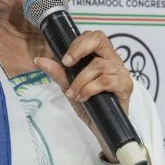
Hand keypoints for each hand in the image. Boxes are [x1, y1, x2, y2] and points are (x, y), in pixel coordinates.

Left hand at [36, 30, 132, 152]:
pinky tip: (83, 98)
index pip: (93, 36)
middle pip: (100, 39)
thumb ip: (58, 73)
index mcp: (101, 56)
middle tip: (67, 64)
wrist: (103, 128)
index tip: (64, 60)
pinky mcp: (125, 85)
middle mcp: (113, 60)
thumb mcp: (70, 87)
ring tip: (73, 93)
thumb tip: (39, 60)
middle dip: (80, 49)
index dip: (77, 43)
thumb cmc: (90, 104)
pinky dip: (89, 89)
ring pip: (98, 65)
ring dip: (80, 80)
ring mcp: (121, 72)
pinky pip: (105, 81)